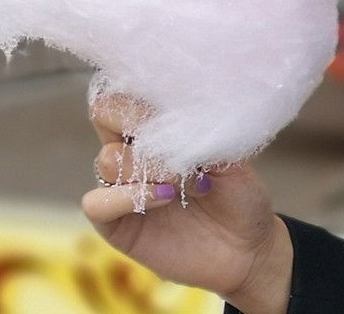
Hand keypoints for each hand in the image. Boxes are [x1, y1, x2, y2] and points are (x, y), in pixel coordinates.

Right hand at [83, 95, 293, 312]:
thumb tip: (173, 120)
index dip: (139, 97)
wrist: (247, 247)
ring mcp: (121, 188)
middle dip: (139, 123)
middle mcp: (132, 153)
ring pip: (105, 160)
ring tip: (185, 180)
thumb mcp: (228, 156)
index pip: (124, 95)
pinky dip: (128, 196)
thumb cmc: (239, 195)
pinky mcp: (116, 225)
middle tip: (177, 146)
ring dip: (147, 166)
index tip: (172, 112)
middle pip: (104, 116)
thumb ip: (197, 134)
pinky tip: (164, 197)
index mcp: (154, 129)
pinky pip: (96, 203)